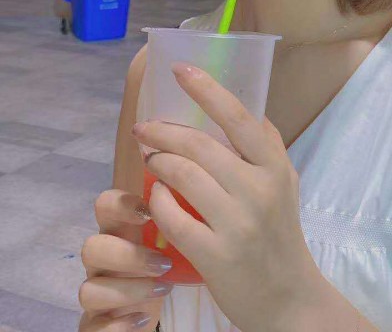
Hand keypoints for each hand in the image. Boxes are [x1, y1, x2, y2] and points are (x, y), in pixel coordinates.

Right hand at [79, 189, 172, 330]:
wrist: (154, 308)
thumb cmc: (164, 263)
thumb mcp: (171, 236)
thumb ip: (175, 210)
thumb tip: (197, 179)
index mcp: (119, 231)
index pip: (104, 205)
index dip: (121, 204)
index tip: (150, 211)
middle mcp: (102, 259)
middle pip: (90, 247)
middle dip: (127, 255)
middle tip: (165, 261)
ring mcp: (96, 292)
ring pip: (88, 290)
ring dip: (127, 290)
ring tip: (163, 288)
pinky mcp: (96, 324)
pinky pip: (93, 327)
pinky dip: (118, 324)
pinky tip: (143, 317)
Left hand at [132, 63, 320, 331]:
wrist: (288, 297)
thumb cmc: (280, 232)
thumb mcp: (284, 182)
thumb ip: (265, 145)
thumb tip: (237, 106)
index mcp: (275, 167)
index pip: (239, 117)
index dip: (207, 89)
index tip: (180, 69)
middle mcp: (259, 190)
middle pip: (200, 145)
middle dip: (164, 131)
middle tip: (145, 128)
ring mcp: (238, 224)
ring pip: (183, 176)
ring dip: (158, 162)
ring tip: (150, 158)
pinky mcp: (216, 255)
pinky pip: (173, 217)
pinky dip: (158, 200)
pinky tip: (156, 195)